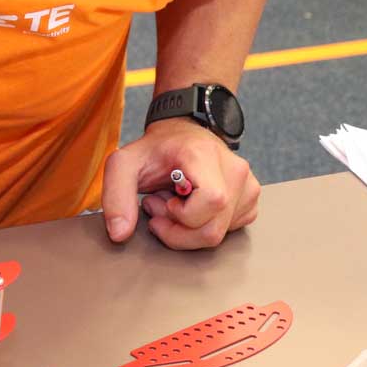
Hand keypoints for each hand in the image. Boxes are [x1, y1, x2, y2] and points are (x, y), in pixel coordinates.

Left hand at [101, 118, 259, 248]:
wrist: (180, 133)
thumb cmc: (155, 149)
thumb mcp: (123, 164)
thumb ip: (116, 196)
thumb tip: (119, 234)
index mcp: (205, 156)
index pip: (211, 201)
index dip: (182, 215)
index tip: (163, 201)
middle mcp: (234, 169)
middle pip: (212, 230)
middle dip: (177, 229)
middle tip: (160, 206)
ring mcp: (247, 185)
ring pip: (220, 234)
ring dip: (188, 228)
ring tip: (174, 201)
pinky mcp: (250, 198)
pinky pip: (228, 230)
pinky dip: (204, 225)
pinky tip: (191, 206)